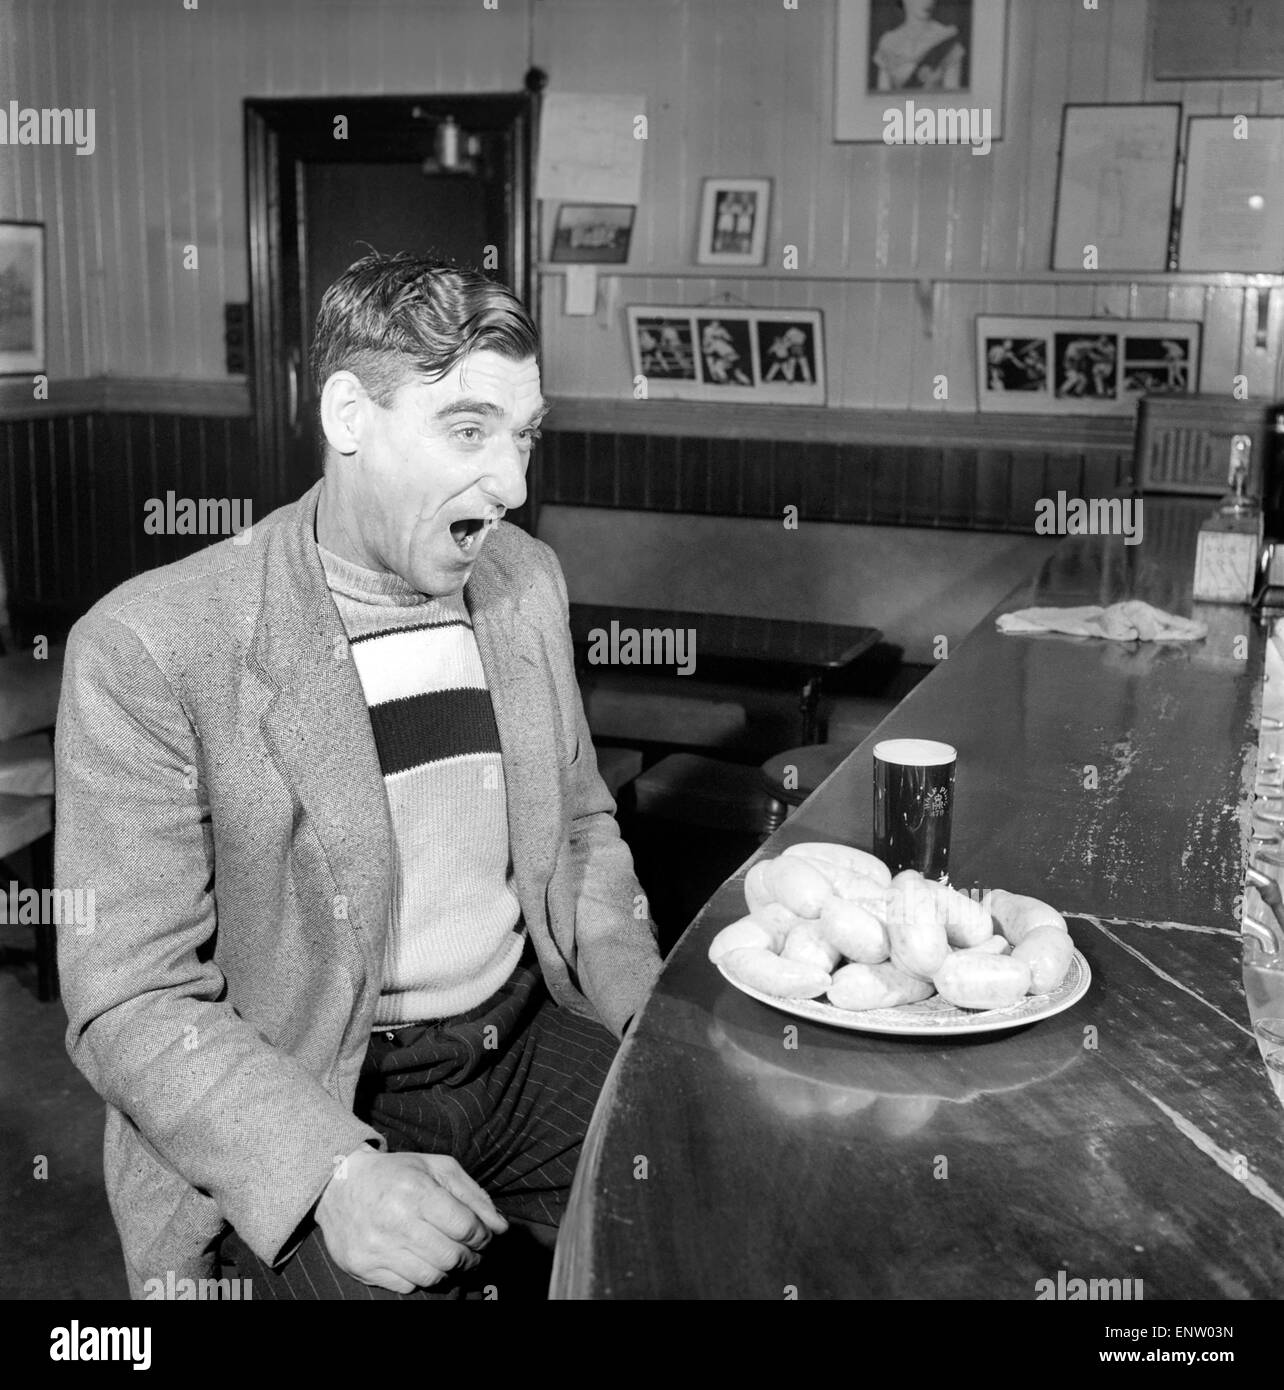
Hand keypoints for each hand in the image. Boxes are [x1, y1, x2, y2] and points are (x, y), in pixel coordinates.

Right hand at [314, 1148, 507, 1293]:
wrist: (339, 1185)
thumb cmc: (396, 1174)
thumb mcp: (438, 1168)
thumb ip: (473, 1195)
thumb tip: (501, 1227)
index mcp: (417, 1191)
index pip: (466, 1227)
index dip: (483, 1235)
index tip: (483, 1235)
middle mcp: (396, 1221)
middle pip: (452, 1256)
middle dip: (470, 1257)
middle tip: (470, 1251)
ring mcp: (377, 1247)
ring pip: (431, 1277)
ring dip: (448, 1270)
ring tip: (448, 1256)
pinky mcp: (363, 1267)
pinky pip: (406, 1286)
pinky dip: (420, 1277)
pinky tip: (420, 1259)